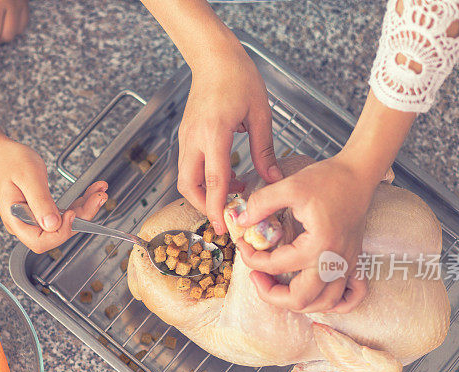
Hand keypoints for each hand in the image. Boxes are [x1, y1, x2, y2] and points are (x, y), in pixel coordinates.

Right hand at [0, 108, 106, 253]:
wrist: (0, 155)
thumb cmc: (10, 162)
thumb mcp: (28, 177)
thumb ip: (40, 202)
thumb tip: (52, 225)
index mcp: (16, 220)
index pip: (41, 241)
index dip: (61, 233)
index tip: (72, 214)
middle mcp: (25, 224)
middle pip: (57, 233)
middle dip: (81, 217)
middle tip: (98, 198)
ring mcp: (35, 219)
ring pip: (65, 223)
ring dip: (85, 209)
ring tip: (99, 193)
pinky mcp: (43, 212)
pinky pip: (64, 213)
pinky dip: (80, 202)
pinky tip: (92, 192)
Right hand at [177, 43, 280, 234]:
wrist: (214, 58)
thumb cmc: (239, 78)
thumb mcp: (260, 114)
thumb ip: (264, 149)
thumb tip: (273, 178)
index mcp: (214, 132)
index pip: (213, 179)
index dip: (217, 206)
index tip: (222, 226)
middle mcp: (193, 138)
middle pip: (189, 185)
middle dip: (205, 206)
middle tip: (227, 215)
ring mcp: (186, 137)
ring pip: (185, 178)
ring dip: (204, 193)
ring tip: (234, 191)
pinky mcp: (186, 136)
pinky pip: (189, 166)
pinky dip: (203, 179)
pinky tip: (228, 174)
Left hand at [235, 154, 377, 313]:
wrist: (358, 174)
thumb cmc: (328, 179)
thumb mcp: (290, 186)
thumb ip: (261, 203)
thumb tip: (240, 222)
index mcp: (318, 245)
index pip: (277, 265)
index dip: (252, 258)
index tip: (243, 245)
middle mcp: (335, 261)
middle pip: (301, 299)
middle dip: (271, 294)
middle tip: (256, 276)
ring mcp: (347, 265)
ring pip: (324, 304)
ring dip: (297, 302)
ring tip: (278, 285)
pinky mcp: (353, 263)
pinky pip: (350, 297)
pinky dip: (334, 303)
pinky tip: (315, 293)